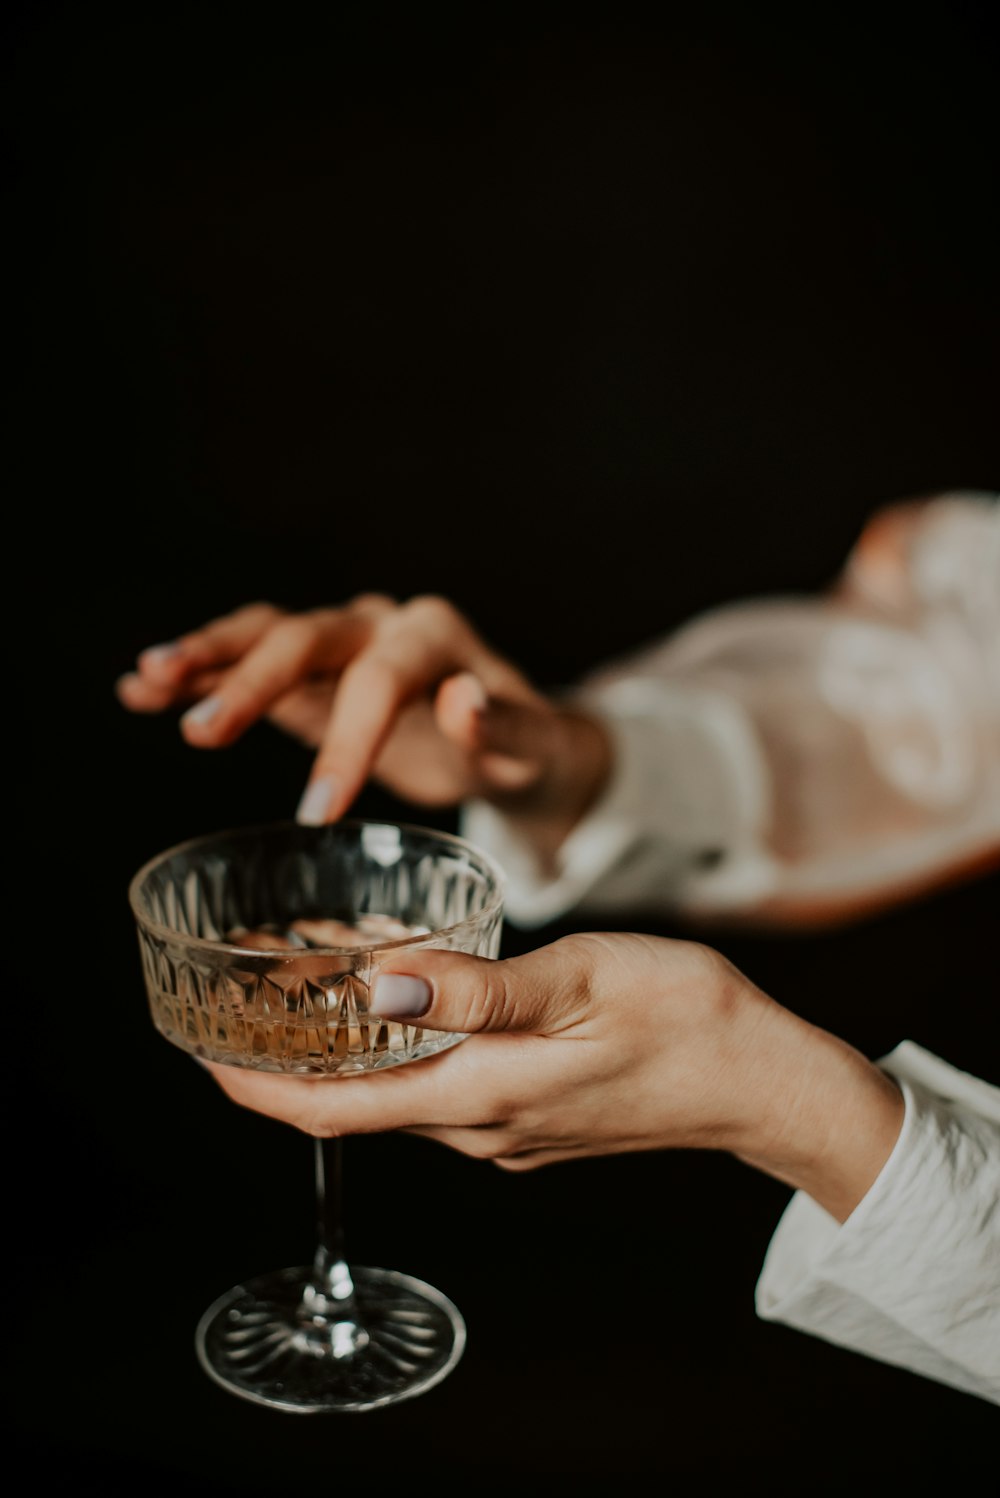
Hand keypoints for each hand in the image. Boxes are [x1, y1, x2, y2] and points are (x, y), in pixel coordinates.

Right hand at [116, 595, 610, 857]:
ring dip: (206, 657)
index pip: (381, 680)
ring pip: (264, 635)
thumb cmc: (522, 748)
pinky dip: (199, 672)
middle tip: (199, 733)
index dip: (348, 742)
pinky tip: (142, 688)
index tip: (317, 814)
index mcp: (435, 636)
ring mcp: (338, 643)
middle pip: (306, 639)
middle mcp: (379, 624)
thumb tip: (463, 698)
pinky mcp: (309, 672)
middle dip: (252, 682)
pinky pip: (247, 661)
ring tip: (146, 680)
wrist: (510, 738)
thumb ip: (499, 725)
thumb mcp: (528, 747)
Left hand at [204, 932, 903, 1221]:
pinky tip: (413, 995)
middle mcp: (483, 1127)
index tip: (198, 1054)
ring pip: (401, 1092)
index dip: (256, 1089)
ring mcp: (510, 1131)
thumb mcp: (582, 981)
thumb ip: (478, 989)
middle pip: (357, 1103)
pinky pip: (445, 1088)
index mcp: (483, 1095)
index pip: (335, 1112)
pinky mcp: (535, 1119)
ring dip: (349, 1050)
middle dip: (291, 1061)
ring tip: (317, 985)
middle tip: (247, 1000)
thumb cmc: (687, 1020)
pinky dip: (406, 1049)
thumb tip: (380, 981)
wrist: (765, 1081)